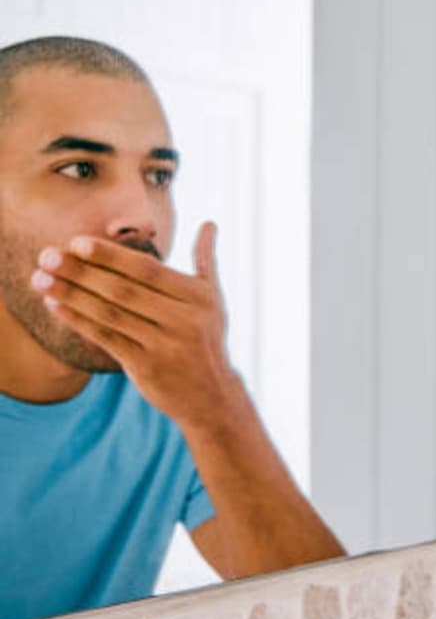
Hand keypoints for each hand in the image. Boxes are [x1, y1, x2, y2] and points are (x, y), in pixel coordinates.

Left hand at [31, 222, 241, 428]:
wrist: (211, 395)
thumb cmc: (205, 339)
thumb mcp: (213, 299)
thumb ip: (206, 260)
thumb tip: (210, 223)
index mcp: (198, 297)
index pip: (148, 271)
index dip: (111, 256)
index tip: (77, 242)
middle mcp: (184, 320)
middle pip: (124, 290)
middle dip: (81, 271)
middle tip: (47, 255)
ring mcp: (165, 345)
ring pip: (110, 314)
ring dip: (71, 295)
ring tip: (40, 278)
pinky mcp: (147, 367)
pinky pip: (106, 338)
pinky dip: (78, 321)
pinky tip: (55, 306)